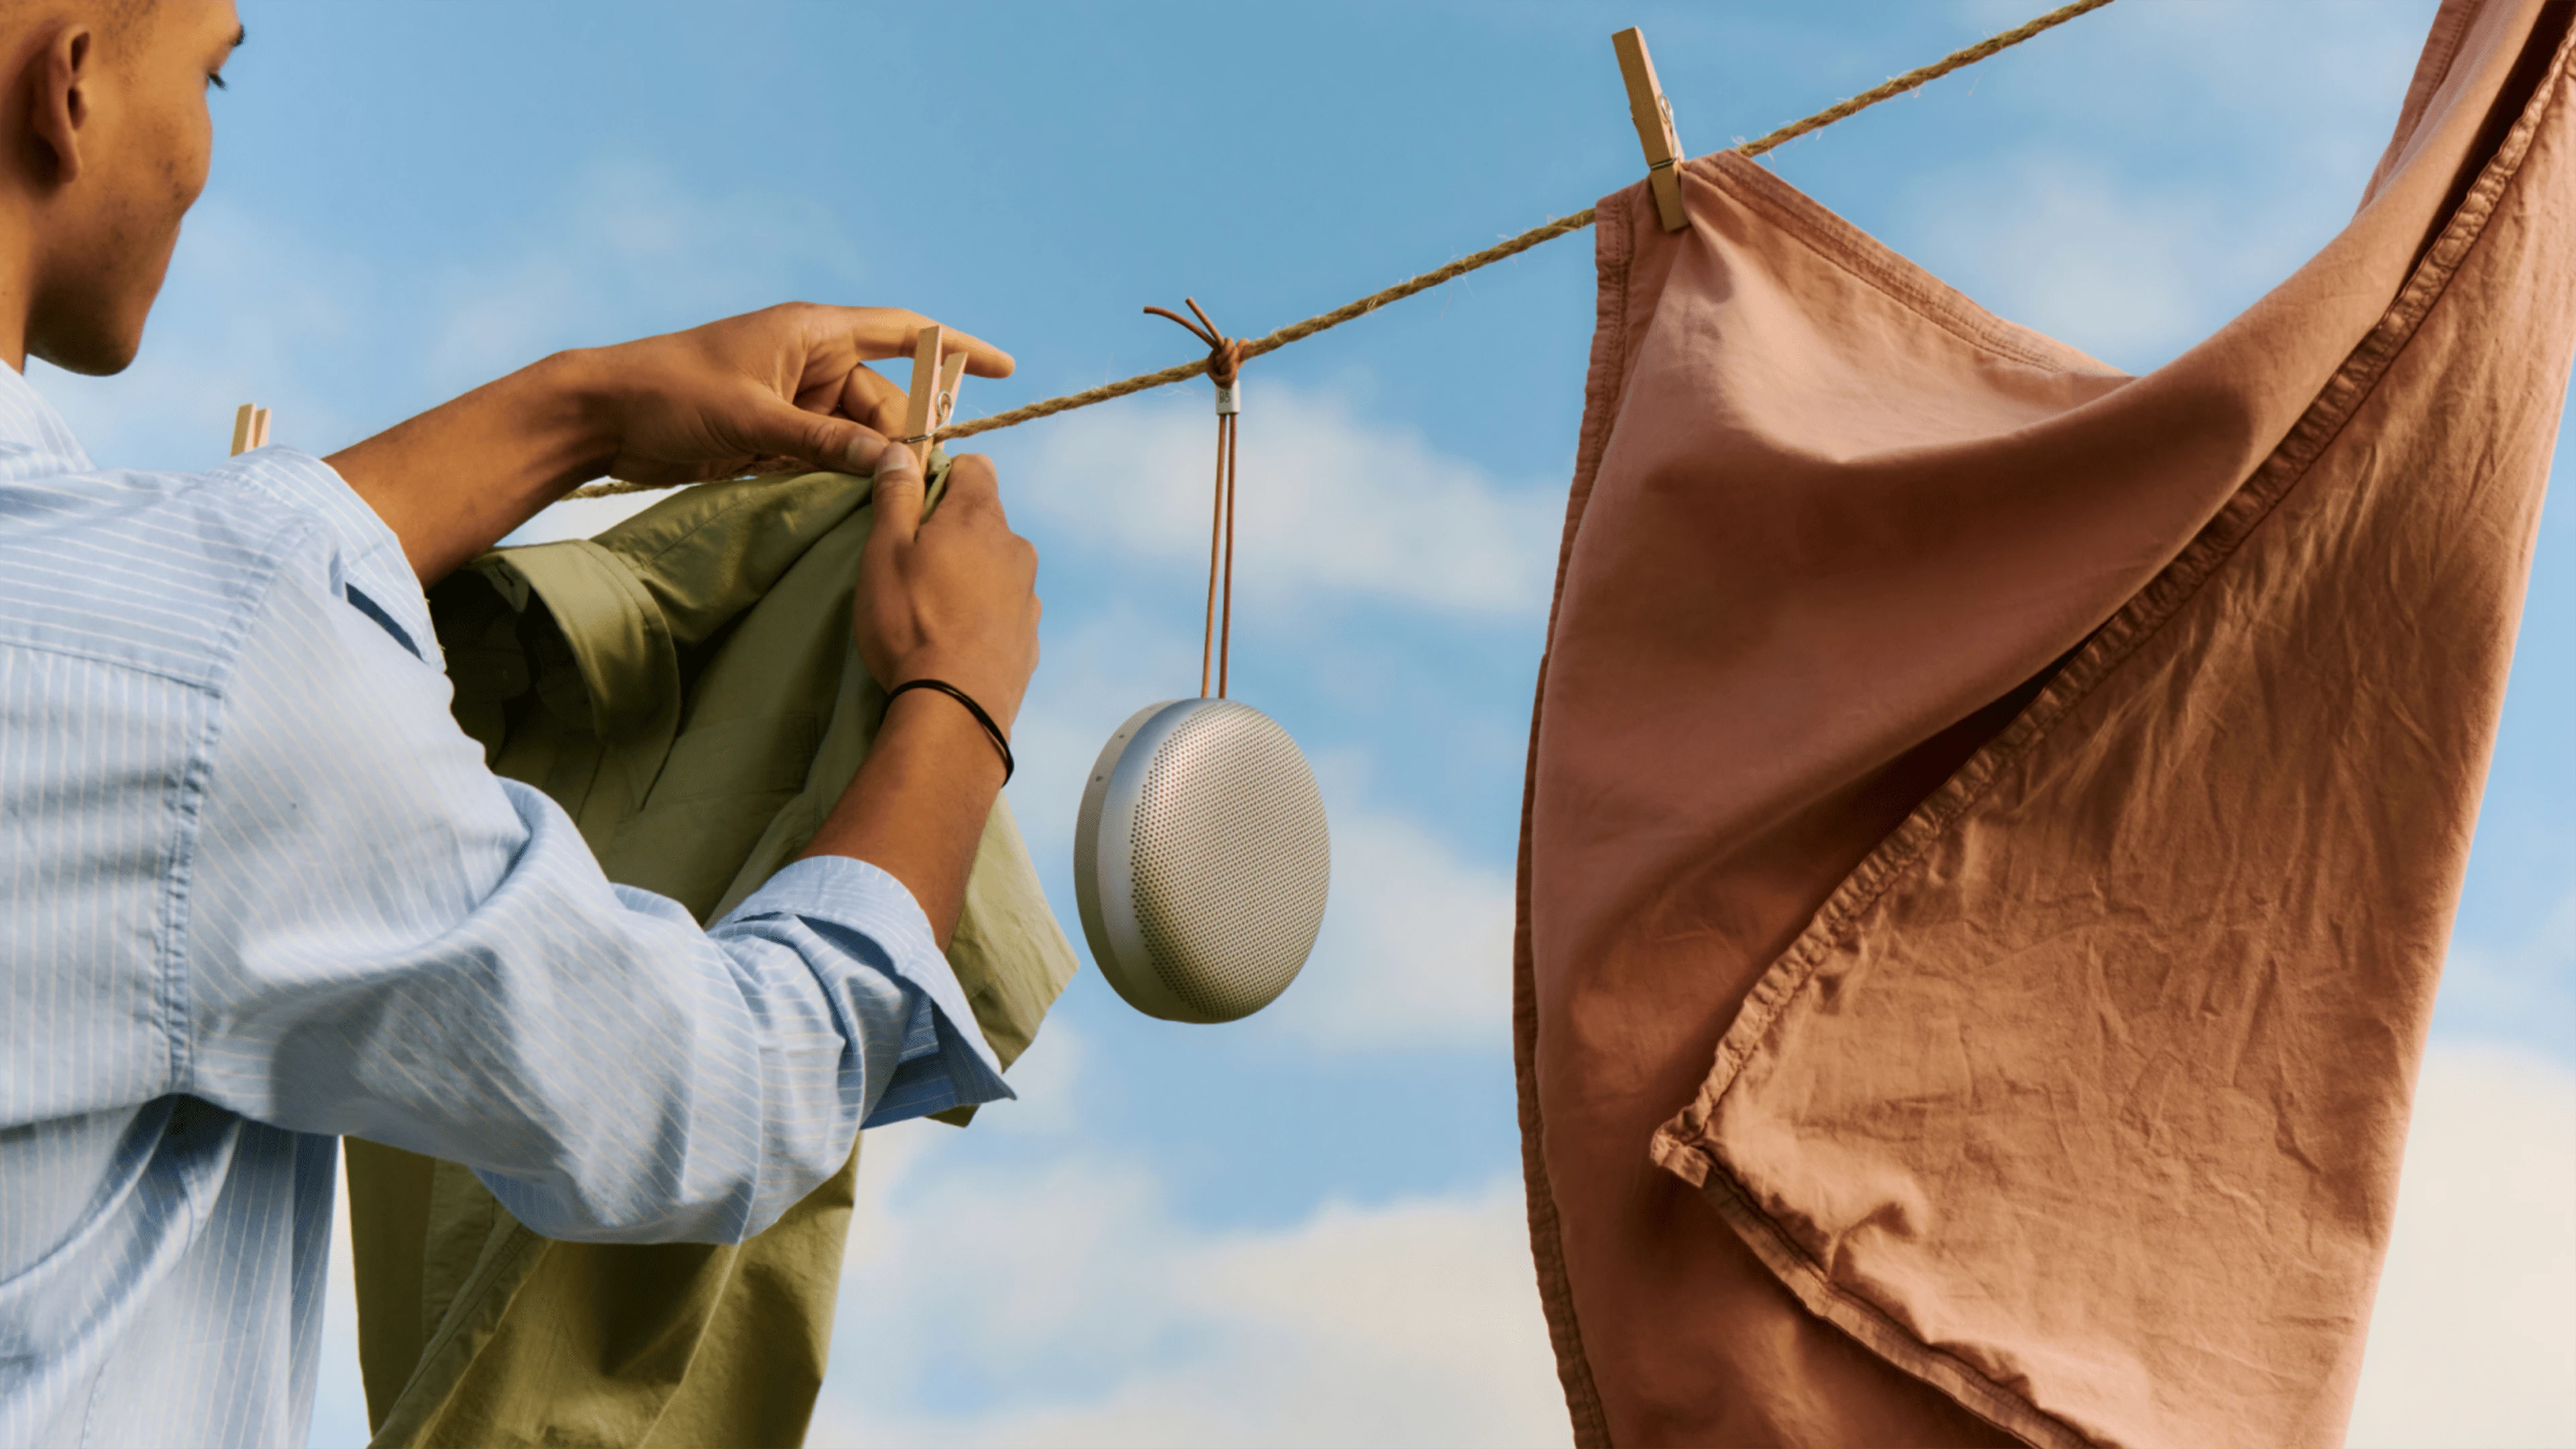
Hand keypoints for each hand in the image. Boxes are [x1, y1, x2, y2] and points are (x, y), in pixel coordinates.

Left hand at [584, 303, 1014, 485]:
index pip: (905, 332)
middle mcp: (811, 360)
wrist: (603, 415)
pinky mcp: (775, 433)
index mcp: (813, 332)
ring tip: (877, 501)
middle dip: (904, 438)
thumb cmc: (672, 394)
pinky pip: (827, 454)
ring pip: (857, 434)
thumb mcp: (756, 420)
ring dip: (866, 465)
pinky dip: (838, 476)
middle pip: (885, 399)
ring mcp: (794, 399)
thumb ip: (826, 441)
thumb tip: (893, 461)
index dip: (956, 347)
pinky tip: (845, 502)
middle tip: (918, 486)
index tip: (1003, 366)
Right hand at [852, 447, 1039, 734]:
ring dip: (970, 573)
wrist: (956, 709)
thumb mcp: (885, 552)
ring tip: (933, 609)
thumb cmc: (911, 623)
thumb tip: (902, 452)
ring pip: (997, 564)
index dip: (941, 476)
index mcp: (980, 518)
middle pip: (985, 518)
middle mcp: (1016, 548)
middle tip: (913, 564)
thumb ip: (896, 496)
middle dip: (952, 530)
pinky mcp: (1030, 636)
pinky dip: (983, 612)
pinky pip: (1005, 607)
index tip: (914, 505)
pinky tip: (955, 639)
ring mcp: (1029, 594)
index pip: (975, 466)